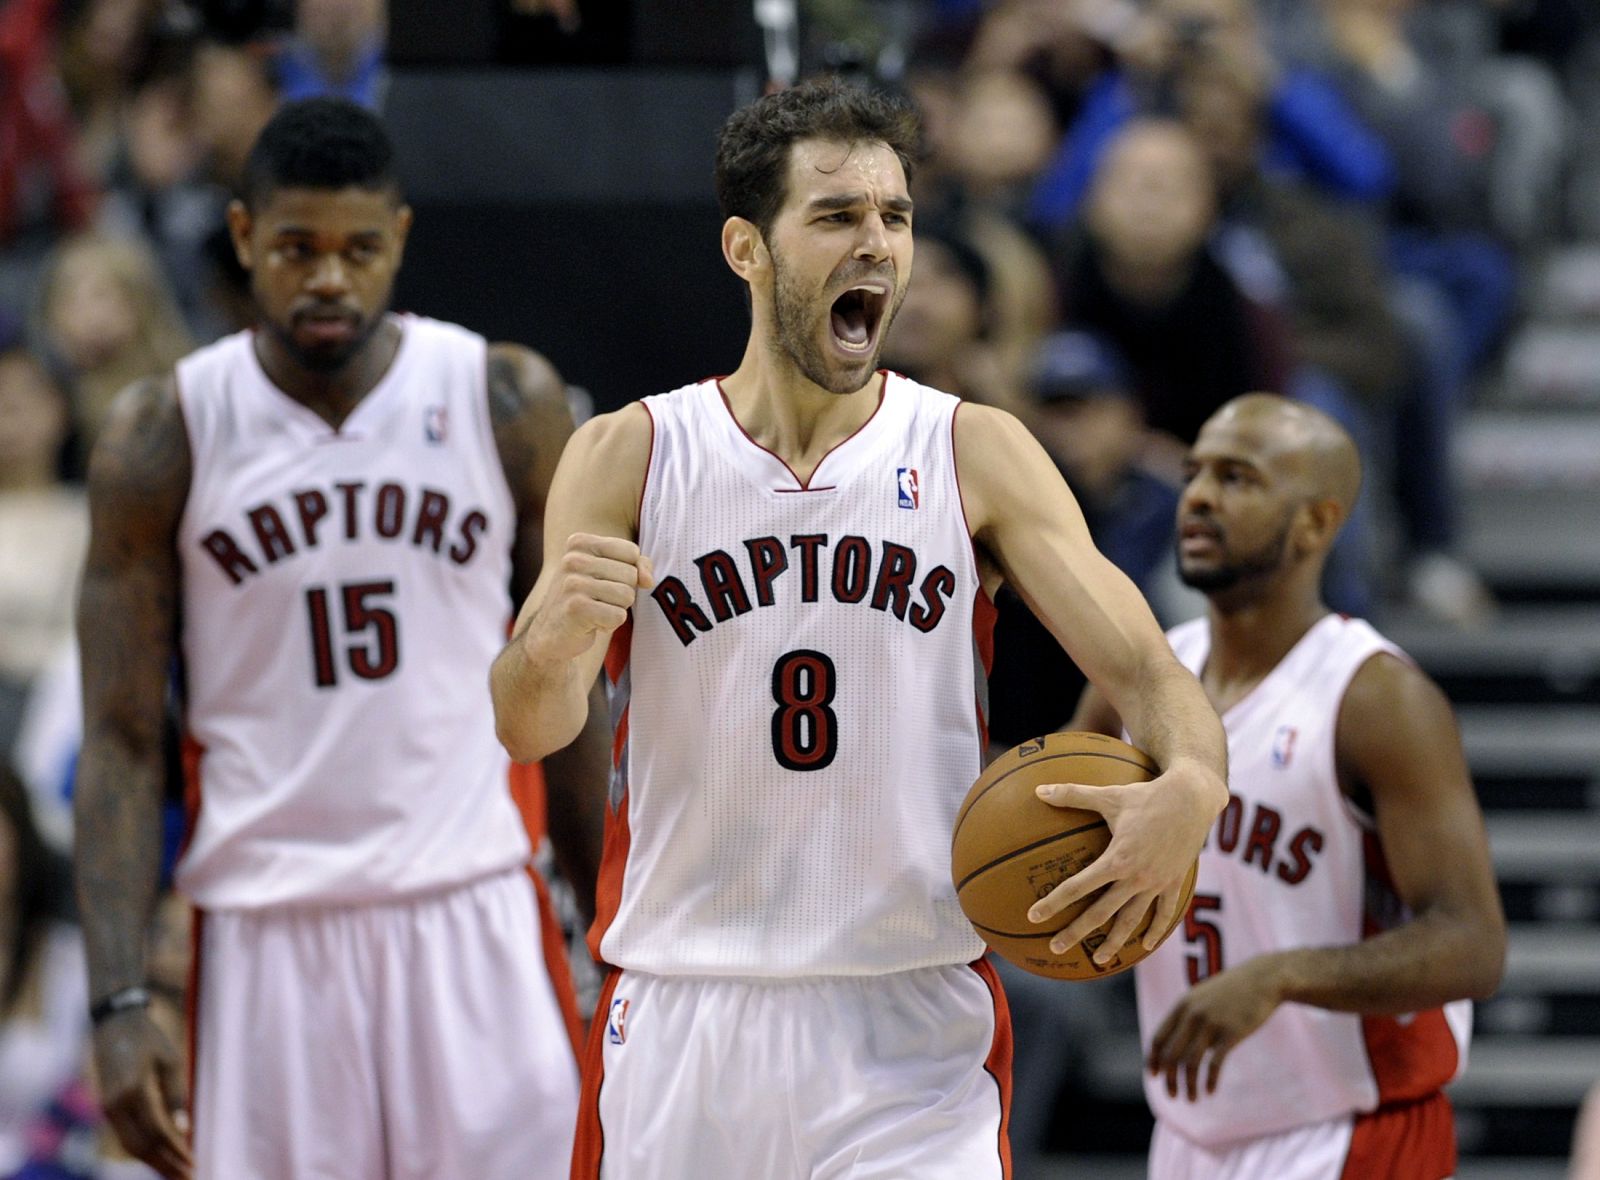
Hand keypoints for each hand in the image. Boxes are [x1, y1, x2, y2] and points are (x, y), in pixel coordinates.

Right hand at [91, 1009, 192, 1178]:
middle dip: (164, 1165)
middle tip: (187, 1177)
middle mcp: (115, 1104)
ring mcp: (107, 1108)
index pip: (157, 1131)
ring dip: (153, 1162)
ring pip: (130, 1146)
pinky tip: (161, 1155)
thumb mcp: (171, 1060)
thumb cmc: (149, 1038)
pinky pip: (125, 1136)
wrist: (114, 1024)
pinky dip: (143, 1149)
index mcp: (134, 1090)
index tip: (193, 1162)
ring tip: (176, 1173)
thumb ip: (176, 1095)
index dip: (176, 1150)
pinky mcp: (106, 1108)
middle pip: (140, 1146)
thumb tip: (184, 1130)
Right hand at [525, 533, 653, 663]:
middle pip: (631, 574)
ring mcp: (572, 583)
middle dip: (622, 593)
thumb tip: (649, 580)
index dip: (628, 572)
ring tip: (595, 611)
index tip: (604, 581)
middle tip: (598, 600)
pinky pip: (618, 616)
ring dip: (617, 609)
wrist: (552, 634)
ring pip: (627, 595)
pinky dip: (610, 624)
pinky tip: (591, 623)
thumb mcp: (609, 573)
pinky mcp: (576, 608)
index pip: (631, 551)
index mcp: (579, 543)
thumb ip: (637, 565)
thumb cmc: (586, 599)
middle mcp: (573, 559)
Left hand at [1026, 758, 1221, 963]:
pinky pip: (1165, 913)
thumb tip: (1038, 789)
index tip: (1034, 916)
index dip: (1054, 902)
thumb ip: (1072, 794)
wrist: (1193, 799)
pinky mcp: (1175, 883)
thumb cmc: (1148, 794)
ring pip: (1132, 920)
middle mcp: (1136, 877)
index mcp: (1117, 859)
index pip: (1078, 886)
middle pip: (1101, 912)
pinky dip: (1156, 931)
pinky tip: (1145, 945)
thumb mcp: (1109, 794)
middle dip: (1077, 932)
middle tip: (1055, 948)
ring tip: (1099, 960)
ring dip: (1115, 942)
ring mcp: (1157, 883)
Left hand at [1147, 955, 1285, 1100]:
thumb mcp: (1203, 997)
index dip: (1153, 1059)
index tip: (1154, 1076)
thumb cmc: (1232, 990)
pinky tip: (1210, 1092)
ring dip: (1188, 1085)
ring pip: (1190, 1063)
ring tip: (1191, 1099)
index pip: (1158, 1038)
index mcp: (1182, 1006)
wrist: (1264, 978)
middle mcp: (1192, 1015)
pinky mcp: (1231, 1033)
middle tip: (1172, 1095)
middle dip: (1168, 1079)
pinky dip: (1209, 1081)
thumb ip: (1189, 1018)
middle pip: (1170, 1054)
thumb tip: (1182, 1046)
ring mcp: (1211, 1024)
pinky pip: (1214, 1064)